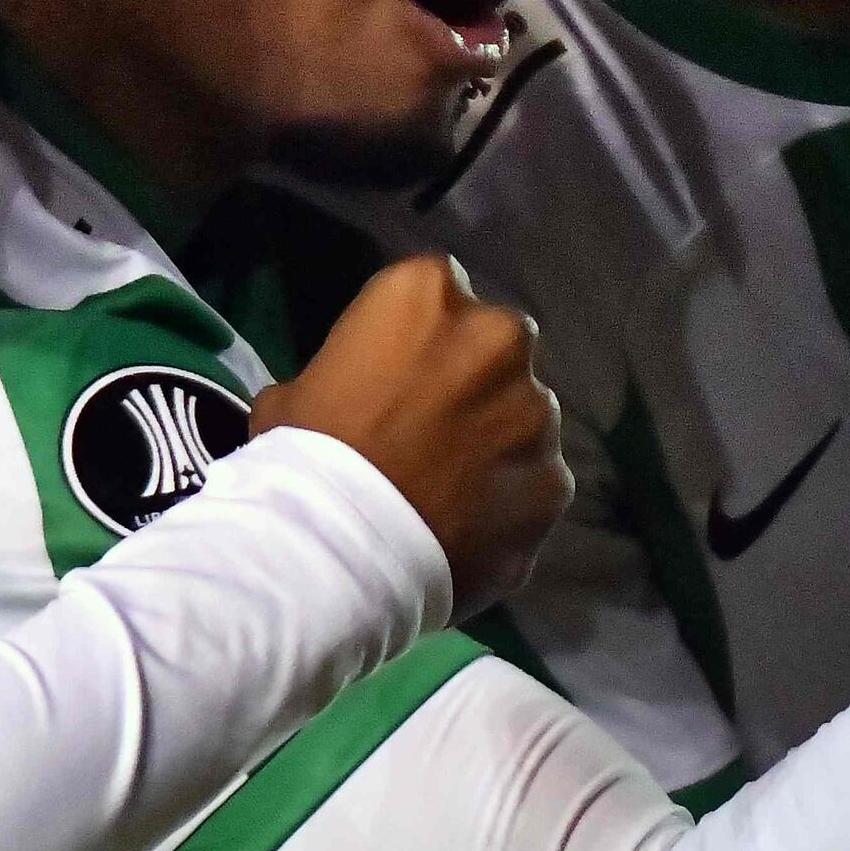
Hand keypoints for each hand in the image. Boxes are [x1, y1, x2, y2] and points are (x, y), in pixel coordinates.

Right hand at [250, 253, 572, 603]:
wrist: (337, 555)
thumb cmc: (303, 460)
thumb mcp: (294, 394)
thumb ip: (347, 374)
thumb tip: (355, 396)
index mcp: (426, 295)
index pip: (434, 296)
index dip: (417, 341)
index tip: (396, 379)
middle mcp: (498, 337)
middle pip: (494, 349)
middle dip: (471, 383)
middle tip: (429, 434)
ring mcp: (536, 412)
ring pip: (523, 418)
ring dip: (496, 444)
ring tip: (448, 493)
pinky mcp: (555, 480)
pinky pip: (534, 484)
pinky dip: (510, 503)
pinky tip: (468, 533)